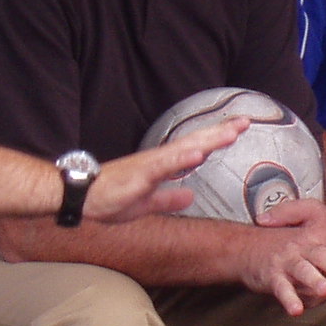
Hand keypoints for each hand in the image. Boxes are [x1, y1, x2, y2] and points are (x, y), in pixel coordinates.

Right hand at [82, 119, 245, 222]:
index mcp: (161, 167)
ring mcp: (149, 165)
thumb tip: (190, 197)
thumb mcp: (145, 204)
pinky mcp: (139, 175)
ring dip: (208, 140)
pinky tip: (197, 153)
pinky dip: (181, 158)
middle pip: (195, 143)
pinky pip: (163, 165)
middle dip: (221, 132)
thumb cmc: (108, 198)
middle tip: (246, 121)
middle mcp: (158, 160)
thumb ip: (168, 199)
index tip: (238, 128)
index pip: (194, 149)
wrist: (79, 197)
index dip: (217, 139)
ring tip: (231, 132)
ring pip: (184, 149)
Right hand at [243, 198, 325, 315]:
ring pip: (303, 269)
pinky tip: (296, 309)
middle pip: (324, 255)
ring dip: (315, 279)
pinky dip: (289, 298)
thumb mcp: (320, 257)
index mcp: (319, 239)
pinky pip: (281, 287)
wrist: (248, 247)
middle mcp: (304, 247)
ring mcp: (287, 260)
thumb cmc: (291, 251)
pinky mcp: (272, 275)